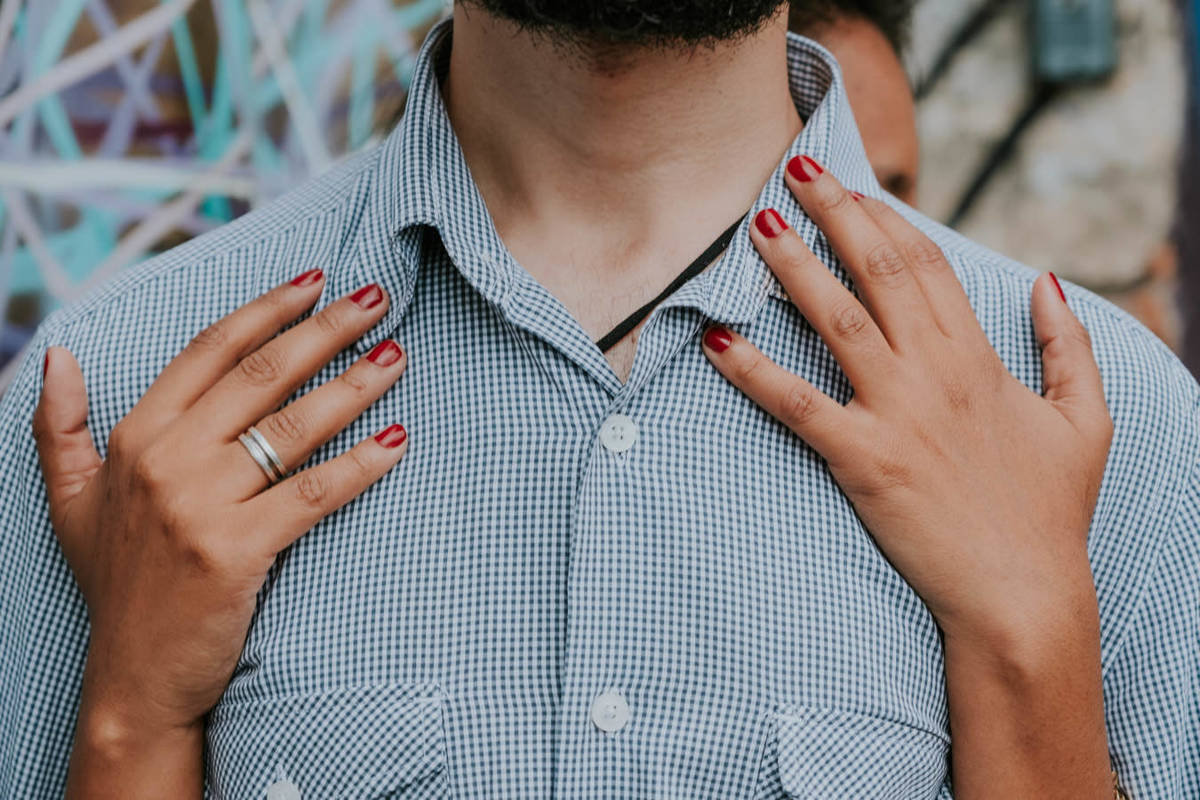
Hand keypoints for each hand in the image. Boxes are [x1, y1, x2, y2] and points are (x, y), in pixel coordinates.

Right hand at [33, 271, 409, 788]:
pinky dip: (361, 464)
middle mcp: (165, 461)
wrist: (133, 678)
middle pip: (261, 376)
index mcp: (134, 438)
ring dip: (354, 385)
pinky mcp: (237, 551)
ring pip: (292, 427)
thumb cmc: (118, 585)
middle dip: (325, 330)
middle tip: (375, 298)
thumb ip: (60, 426)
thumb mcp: (71, 501)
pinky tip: (398, 440)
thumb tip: (58, 353)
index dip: (265, 310)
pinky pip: (313, 493)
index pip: (209, 351)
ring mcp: (199, 505)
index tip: (314, 281)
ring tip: (398, 355)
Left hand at [701, 157, 1112, 652]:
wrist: (1024, 596)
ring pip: (835, 320)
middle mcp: (934, 372)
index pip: (926, 265)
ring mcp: (896, 413)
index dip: (884, 219)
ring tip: (757, 225)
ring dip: (793, 267)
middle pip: (878, 272)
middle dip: (835, 213)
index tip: (851, 185)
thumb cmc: (1050, 512)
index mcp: (978, 358)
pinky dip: (753, 372)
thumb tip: (1050, 282)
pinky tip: (716, 341)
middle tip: (794, 170)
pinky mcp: (863, 460)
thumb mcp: (1085, 420)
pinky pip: (796, 405)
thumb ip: (1067, 345)